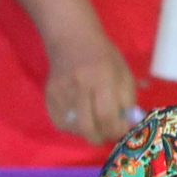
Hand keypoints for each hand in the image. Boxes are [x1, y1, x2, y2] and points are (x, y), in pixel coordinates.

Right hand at [43, 29, 137, 144]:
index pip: (107, 115)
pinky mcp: (48, 96)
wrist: (72, 40)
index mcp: (103, 79)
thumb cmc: (104, 57)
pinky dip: (73, 128)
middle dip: (101, 137)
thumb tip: (128, 125)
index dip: (116, 130)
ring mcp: (61, 93)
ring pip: (74, 128)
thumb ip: (128, 100)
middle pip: (88, 126)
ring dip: (88, 132)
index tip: (122, 131)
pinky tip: (81, 119)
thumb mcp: (124, 74)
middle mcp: (79, 87)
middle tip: (108, 134)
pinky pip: (60, 123)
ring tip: (96, 124)